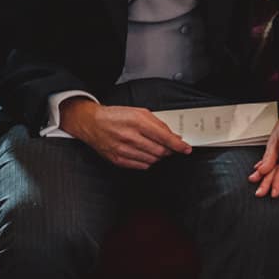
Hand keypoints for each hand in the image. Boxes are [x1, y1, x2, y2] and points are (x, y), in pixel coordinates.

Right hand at [61, 97, 189, 169]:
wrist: (92, 123)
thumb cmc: (116, 116)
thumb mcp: (139, 112)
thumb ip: (158, 124)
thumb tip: (173, 136)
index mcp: (137, 121)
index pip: (164, 137)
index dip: (178, 145)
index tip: (186, 148)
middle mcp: (130, 136)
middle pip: (160, 151)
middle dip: (169, 151)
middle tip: (170, 148)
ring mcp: (123, 150)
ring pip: (152, 160)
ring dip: (158, 156)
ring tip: (155, 148)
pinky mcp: (118, 159)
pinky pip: (141, 166)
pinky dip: (148, 161)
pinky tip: (145, 154)